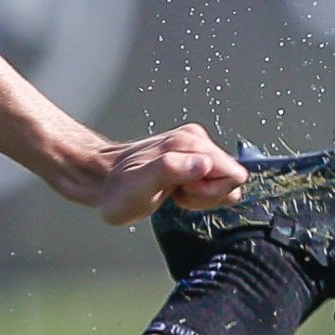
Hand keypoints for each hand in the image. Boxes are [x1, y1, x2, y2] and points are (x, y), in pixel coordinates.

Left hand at [54, 124, 246, 225]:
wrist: (102, 179)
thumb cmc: (119, 188)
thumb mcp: (141, 185)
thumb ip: (172, 170)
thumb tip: (205, 164)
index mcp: (190, 142)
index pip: (233, 175)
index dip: (211, 192)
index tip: (183, 192)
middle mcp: (196, 140)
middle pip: (231, 178)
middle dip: (207, 194)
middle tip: (176, 193)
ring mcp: (195, 148)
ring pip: (222, 182)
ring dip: (200, 194)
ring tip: (172, 191)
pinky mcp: (191, 157)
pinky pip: (211, 181)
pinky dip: (195, 192)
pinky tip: (172, 189)